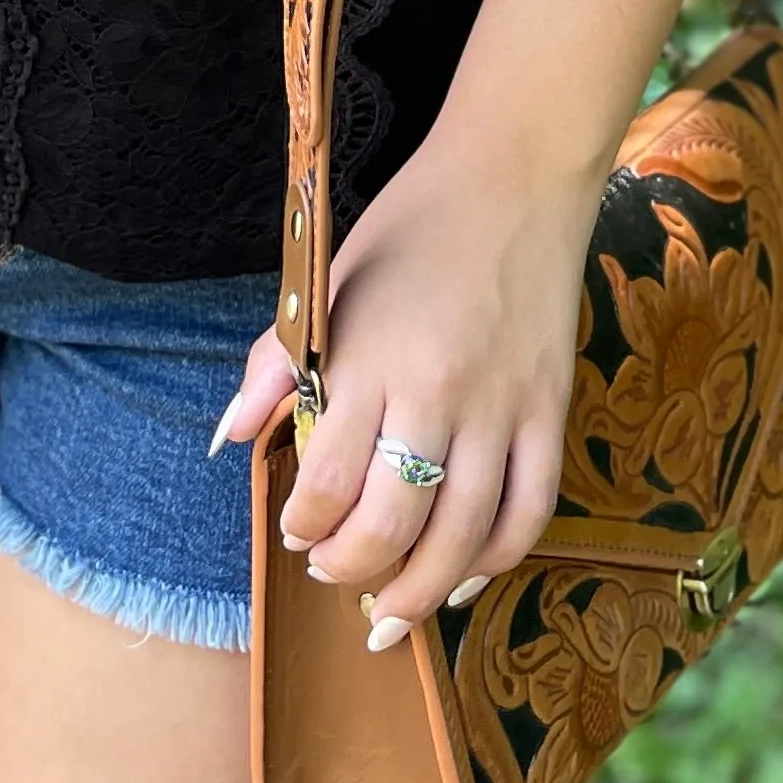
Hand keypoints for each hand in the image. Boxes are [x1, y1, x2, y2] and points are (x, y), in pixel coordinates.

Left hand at [212, 125, 599, 643]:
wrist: (515, 174)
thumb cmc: (412, 225)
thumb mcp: (328, 281)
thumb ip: (276, 361)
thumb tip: (231, 434)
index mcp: (371, 356)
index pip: (328, 480)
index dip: (305, 525)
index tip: (294, 530)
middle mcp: (438, 390)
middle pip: (393, 523)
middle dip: (351, 568)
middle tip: (331, 573)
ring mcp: (502, 406)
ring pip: (463, 536)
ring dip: (420, 589)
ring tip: (389, 608)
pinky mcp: (550, 410)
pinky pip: (529, 511)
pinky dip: (495, 559)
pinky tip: (464, 576)